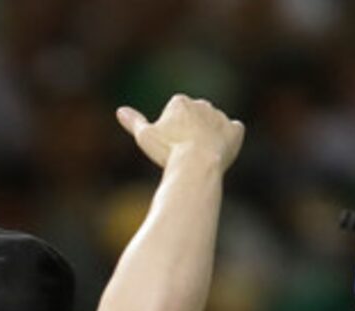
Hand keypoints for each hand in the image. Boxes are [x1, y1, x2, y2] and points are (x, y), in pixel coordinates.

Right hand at [115, 95, 244, 173]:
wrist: (196, 164)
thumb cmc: (168, 151)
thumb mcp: (145, 137)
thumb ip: (135, 122)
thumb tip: (120, 111)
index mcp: (180, 101)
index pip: (175, 114)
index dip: (172, 131)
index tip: (170, 145)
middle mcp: (202, 104)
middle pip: (195, 117)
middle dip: (191, 131)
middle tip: (184, 153)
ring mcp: (219, 117)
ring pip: (213, 124)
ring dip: (209, 136)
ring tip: (200, 156)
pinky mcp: (235, 130)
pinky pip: (234, 130)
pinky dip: (229, 139)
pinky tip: (220, 150)